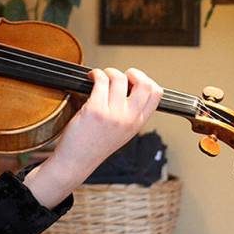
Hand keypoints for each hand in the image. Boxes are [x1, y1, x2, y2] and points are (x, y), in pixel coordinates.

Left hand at [25, 67, 162, 207]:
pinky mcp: (95, 110)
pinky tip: (91, 78)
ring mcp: (113, 114)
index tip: (134, 79)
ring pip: (119, 78)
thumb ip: (131, 114)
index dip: (147, 80)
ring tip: (101, 76)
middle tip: (121, 75)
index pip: (156, 94)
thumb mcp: (123, 132)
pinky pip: (101, 81)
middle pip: (145, 84)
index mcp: (137, 123)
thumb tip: (130, 88)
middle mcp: (128, 119)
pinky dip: (96, 74)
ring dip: (109, 71)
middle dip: (133, 73)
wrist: (76, 161)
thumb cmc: (94, 146)